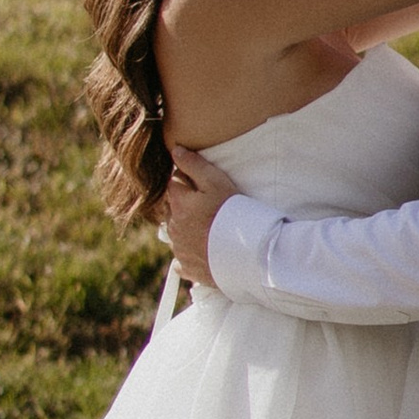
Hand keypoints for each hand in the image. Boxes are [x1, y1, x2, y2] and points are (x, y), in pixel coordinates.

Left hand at [162, 145, 238, 287]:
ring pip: (176, 233)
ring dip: (186, 228)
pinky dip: (188, 253)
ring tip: (208, 227)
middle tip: (208, 205)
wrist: (245, 253)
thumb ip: (194, 164)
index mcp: (178, 204)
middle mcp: (173, 227)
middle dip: (184, 204)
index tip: (203, 184)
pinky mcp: (187, 267)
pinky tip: (202, 250)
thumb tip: (175, 150)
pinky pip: (181, 259)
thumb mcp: (216, 182)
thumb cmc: (233, 213)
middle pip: (173, 209)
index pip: (173, 183)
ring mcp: (179, 249)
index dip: (187, 179)